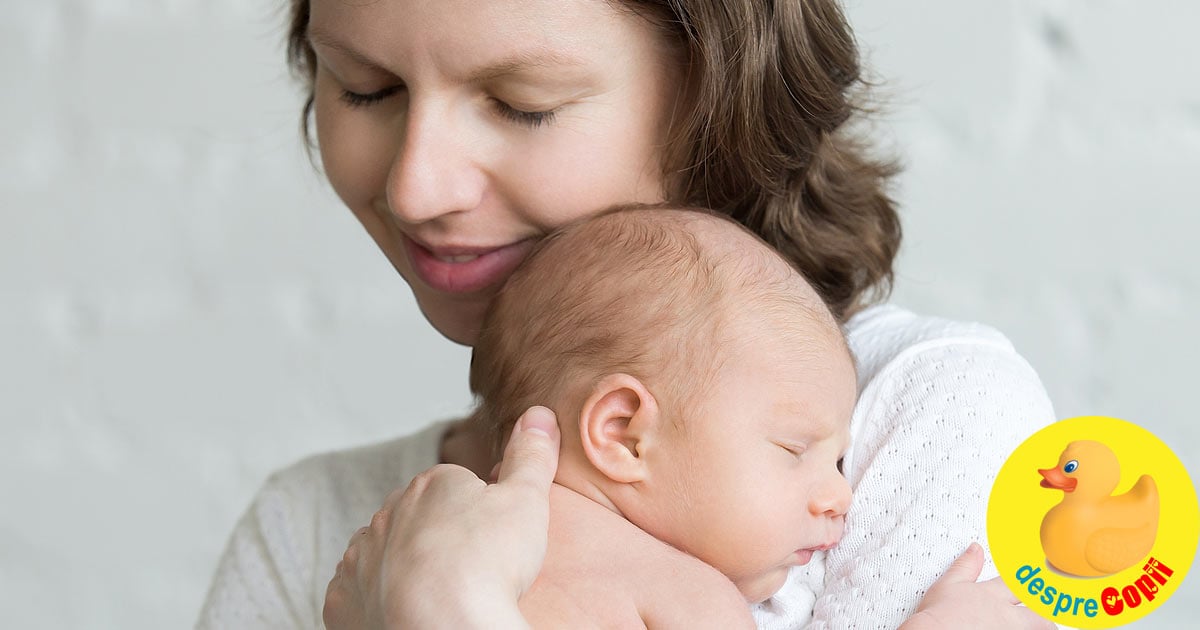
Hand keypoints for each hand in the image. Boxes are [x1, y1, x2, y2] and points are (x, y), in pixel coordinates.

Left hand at [323, 406, 560, 629]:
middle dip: (438, 537)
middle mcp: (389, 514)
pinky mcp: (344, 600)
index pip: (455, 490)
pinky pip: (358, 595)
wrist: (444, 627)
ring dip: (403, 568)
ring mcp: (361, 558)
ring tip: (439, 595)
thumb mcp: (526, 500)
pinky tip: (405, 613)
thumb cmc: (488, 563)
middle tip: (470, 569)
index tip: (494, 541)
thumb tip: (538, 414)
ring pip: (383, 555)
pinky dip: (376, 603)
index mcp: (431, 485)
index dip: (479, 516)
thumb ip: (530, 456)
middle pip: (417, 520)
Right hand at [899, 543, 1054, 629]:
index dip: (1030, 580)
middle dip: (1046, 614)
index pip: (1018, 583)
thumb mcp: (948, 583)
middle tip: (1048, 617)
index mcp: (992, 594)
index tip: (1041, 578)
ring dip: (1041, 626)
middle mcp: (1005, 614)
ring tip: (1045, 626)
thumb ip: (966, 566)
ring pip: (1036, 627)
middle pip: (1038, 613)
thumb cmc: (937, 615)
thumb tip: (975, 549)